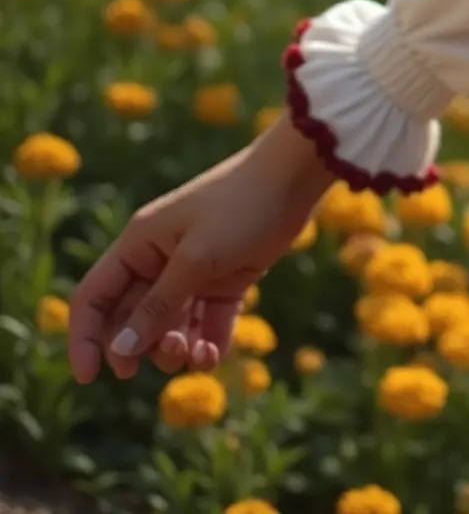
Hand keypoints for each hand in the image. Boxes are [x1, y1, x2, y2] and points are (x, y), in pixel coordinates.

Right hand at [66, 116, 337, 383]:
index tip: (88, 378)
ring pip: (170, 325)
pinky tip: (213, 357)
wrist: (296, 177)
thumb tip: (120, 351)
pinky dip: (207, 343)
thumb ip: (158, 305)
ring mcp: (193, 272)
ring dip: (176, 348)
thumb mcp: (196, 259)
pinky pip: (207, 322)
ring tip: (196, 354)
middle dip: (142, 347)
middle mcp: (158, 261)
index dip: (85, 339)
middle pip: (131, 319)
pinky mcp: (226, 280)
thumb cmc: (241, 207)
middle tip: (167, 357)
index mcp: (137, 246)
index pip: (93, 298)